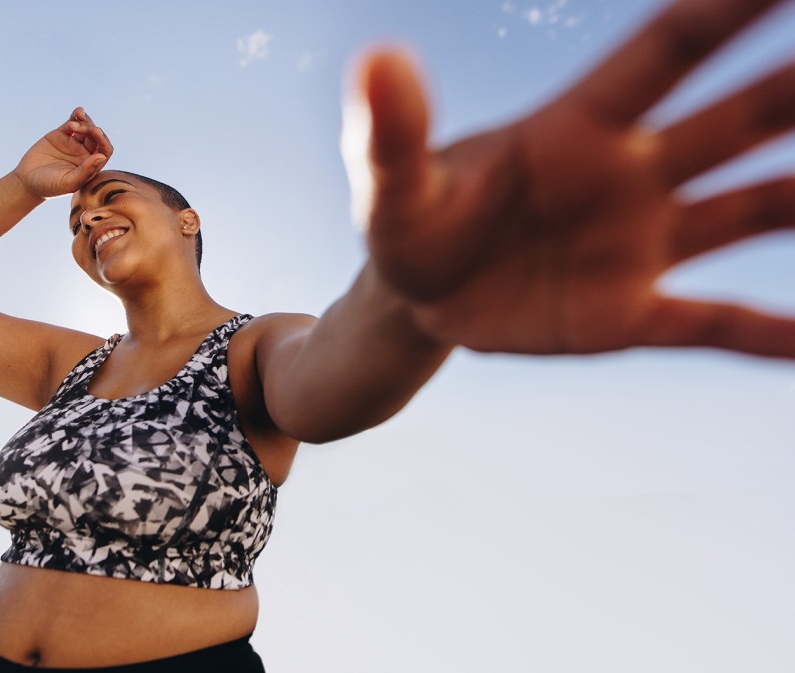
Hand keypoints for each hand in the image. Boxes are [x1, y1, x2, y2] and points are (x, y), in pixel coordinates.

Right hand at [13, 107, 113, 198]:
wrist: (27, 181)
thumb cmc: (49, 186)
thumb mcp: (68, 182)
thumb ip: (86, 171)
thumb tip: (102, 156)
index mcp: (91, 166)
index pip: (104, 150)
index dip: (103, 140)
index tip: (97, 132)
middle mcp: (84, 153)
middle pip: (96, 137)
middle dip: (92, 130)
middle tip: (84, 128)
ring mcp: (73, 143)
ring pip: (85, 128)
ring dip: (85, 121)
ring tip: (75, 121)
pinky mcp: (61, 135)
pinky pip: (71, 123)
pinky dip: (76, 116)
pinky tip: (77, 112)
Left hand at [352, 0, 794, 356]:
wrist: (417, 300)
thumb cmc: (409, 223)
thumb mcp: (390, 184)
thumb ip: (391, 131)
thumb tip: (375, 62)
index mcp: (576, 128)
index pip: (667, 52)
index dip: (729, 7)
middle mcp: (628, 174)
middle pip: (736, 119)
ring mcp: (637, 245)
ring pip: (750, 209)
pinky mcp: (629, 314)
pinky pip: (713, 322)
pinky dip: (763, 334)